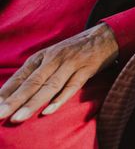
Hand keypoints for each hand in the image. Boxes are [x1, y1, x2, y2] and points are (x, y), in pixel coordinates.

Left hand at [0, 23, 118, 122]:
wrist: (105, 36)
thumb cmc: (73, 51)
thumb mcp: (51, 57)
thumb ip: (35, 73)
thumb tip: (12, 94)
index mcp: (41, 57)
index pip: (20, 78)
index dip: (5, 93)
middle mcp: (54, 59)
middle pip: (32, 83)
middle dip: (14, 100)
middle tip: (0, 114)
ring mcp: (71, 64)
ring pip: (49, 86)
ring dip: (33, 103)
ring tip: (18, 117)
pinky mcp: (87, 69)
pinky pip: (73, 85)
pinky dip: (60, 98)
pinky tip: (49, 110)